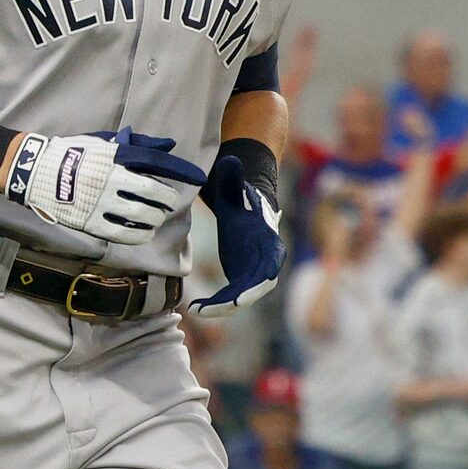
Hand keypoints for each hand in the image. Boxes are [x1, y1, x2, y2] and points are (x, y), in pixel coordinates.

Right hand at [1, 127, 206, 242]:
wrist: (34, 170)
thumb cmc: (73, 153)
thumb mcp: (103, 142)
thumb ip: (136, 145)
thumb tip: (168, 145)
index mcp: (115, 155)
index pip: (156, 162)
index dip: (181, 171)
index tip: (198, 177)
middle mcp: (110, 178)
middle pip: (153, 192)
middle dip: (167, 200)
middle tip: (169, 204)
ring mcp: (100, 201)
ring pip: (141, 215)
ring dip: (155, 218)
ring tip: (156, 218)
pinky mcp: (89, 221)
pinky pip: (122, 234)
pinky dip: (139, 235)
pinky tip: (144, 234)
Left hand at [191, 149, 284, 312]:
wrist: (242, 204)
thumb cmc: (240, 195)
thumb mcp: (234, 186)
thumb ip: (233, 175)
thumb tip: (231, 158)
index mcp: (268, 239)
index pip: (272, 261)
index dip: (265, 275)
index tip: (256, 287)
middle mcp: (265, 260)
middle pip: (259, 286)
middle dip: (243, 298)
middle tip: (225, 307)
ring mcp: (252, 272)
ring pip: (243, 296)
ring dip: (223, 307)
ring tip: (198, 310)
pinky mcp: (240, 278)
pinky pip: (230, 297)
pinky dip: (215, 304)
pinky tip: (195, 307)